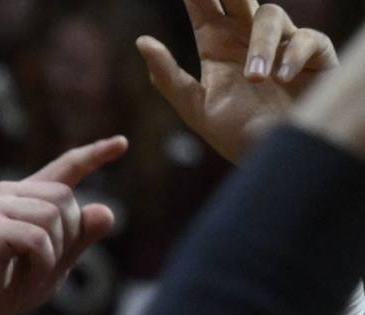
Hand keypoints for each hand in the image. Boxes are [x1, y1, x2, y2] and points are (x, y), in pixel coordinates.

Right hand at [0, 138, 123, 314]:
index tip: (122, 143)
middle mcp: (8, 193)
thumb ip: (82, 235)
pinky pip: (37, 238)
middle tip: (44, 263)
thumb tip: (105, 210)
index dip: (94, 155)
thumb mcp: (61, 259)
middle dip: (67, 235)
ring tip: (33, 270)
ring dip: (53, 252)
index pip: (66, 168)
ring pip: (53, 216)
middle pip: (65, 197)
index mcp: (27, 196)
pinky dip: (41, 263)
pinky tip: (24, 275)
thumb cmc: (16, 285)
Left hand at [141, 0, 337, 161]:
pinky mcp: (313, 55)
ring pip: (269, 15)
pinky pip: (306, 38)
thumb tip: (142, 41)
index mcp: (217, 47)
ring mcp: (281, 44)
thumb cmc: (235, 135)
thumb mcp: (195, 108)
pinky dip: (292, 55)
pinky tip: (282, 78)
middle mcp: (248, 40)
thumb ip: (167, 76)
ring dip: (261, 43)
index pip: (204, 10)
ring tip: (256, 77)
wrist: (275, 160)